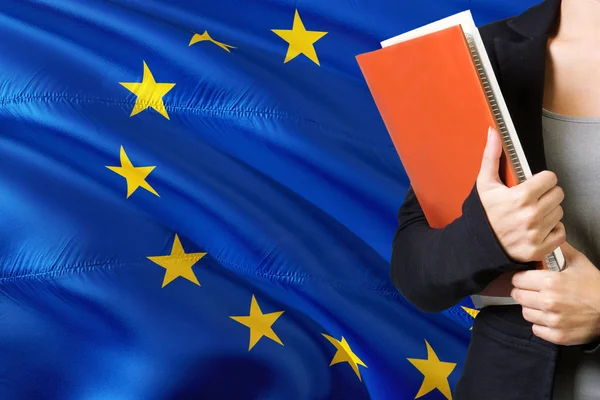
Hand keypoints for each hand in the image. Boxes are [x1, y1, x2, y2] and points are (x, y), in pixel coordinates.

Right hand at [476, 127, 565, 262]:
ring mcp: (536, 233)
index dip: (541, 180)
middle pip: (558, 195)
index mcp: (520, 197)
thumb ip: (492, 156)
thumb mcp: (484, 183)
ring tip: (532, 214)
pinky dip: (552, 231)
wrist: (476, 244)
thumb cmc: (482, 213)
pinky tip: (538, 228)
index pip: (550, 178)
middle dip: (546, 195)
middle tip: (531, 200)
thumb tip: (494, 132)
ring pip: (559, 213)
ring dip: (549, 212)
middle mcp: (531, 215)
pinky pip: (561, 233)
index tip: (532, 185)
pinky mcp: (540, 248)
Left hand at [510, 241, 599, 345]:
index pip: (517, 279)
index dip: (521, 278)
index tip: (526, 279)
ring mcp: (552, 320)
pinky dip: (540, 324)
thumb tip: (550, 238)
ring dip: (531, 308)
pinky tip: (550, 317)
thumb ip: (560, 250)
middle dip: (523, 291)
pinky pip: (535, 329)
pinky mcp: (557, 335)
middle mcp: (548, 301)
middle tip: (533, 291)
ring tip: (543, 304)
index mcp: (550, 282)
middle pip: (517, 296)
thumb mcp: (580, 263)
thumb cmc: (596, 287)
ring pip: (525, 312)